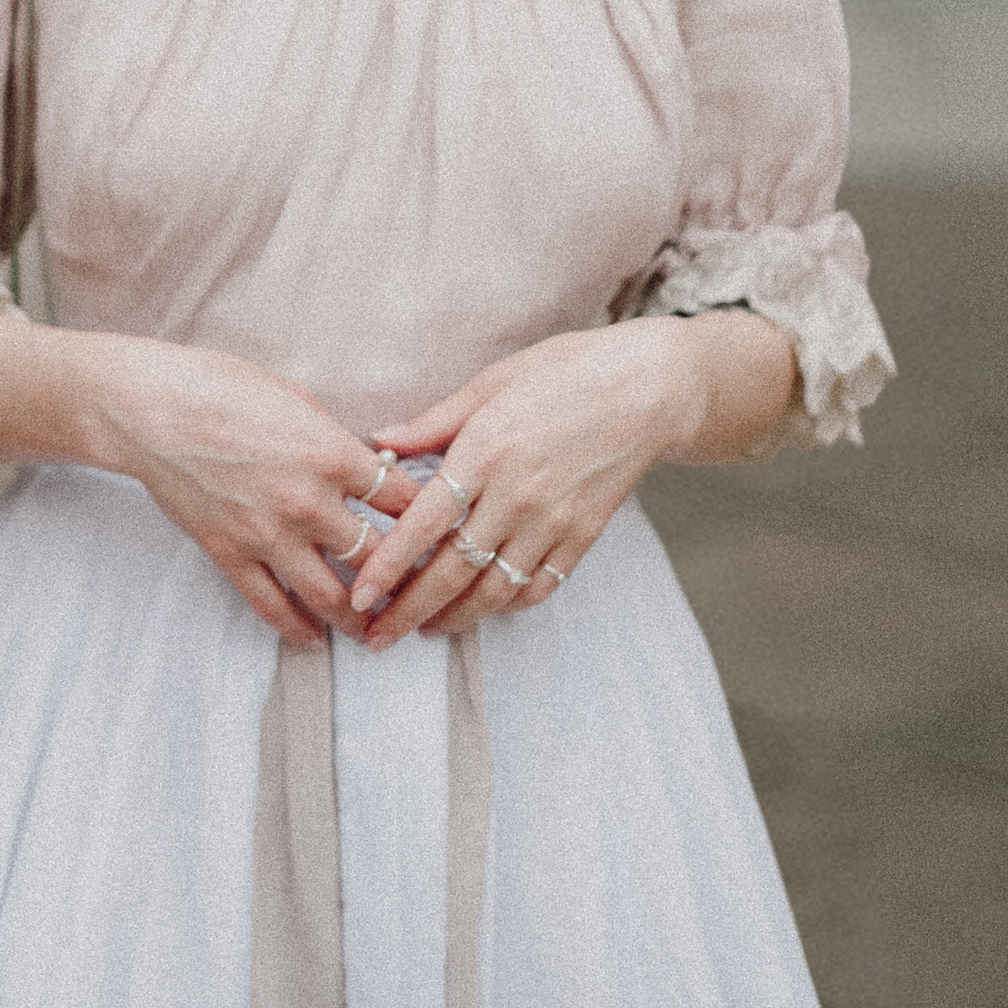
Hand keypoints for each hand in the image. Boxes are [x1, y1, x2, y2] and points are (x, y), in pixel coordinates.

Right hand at [90, 337, 420, 649]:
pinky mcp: (232, 555)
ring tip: (376, 632)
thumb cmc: (221, 387)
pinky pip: (272, 606)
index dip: (427, 516)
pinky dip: (296, 629)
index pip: (402, 498)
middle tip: (419, 593)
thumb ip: (333, 436)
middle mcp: (310, 502)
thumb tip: (363, 458)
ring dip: (359, 620)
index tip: (438, 531)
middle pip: (378, 556)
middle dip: (403, 577)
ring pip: (332, 597)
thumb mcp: (295, 397)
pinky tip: (312, 640)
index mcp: (333, 454)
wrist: (151, 410)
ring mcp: (270, 536)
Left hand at [352, 318, 787, 645]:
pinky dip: (506, 604)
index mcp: (486, 451)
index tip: (358, 594)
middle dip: (409, 610)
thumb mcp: (494, 380)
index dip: (387, 565)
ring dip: (454, 618)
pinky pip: (538, 587)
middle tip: (376, 636)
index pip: (424, 524)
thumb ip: (435, 420)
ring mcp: (554, 522)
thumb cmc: (567, 371)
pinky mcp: (584, 537)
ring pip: (493, 590)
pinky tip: (483, 608)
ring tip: (424, 629)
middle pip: (452, 571)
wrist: (650, 389)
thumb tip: (379, 442)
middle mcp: (517, 495)